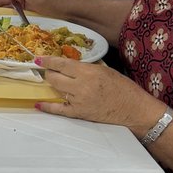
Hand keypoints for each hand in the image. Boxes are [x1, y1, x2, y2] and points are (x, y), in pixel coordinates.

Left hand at [35, 56, 161, 130]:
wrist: (134, 109)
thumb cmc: (123, 87)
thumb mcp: (105, 71)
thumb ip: (86, 68)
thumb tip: (68, 66)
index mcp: (88, 72)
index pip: (62, 64)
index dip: (48, 61)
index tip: (38, 59)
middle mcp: (81, 85)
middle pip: (54, 77)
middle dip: (50, 73)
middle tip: (50, 72)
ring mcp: (79, 100)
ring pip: (56, 90)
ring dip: (54, 86)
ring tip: (54, 83)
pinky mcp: (79, 113)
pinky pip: (58, 110)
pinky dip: (47, 107)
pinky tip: (39, 104)